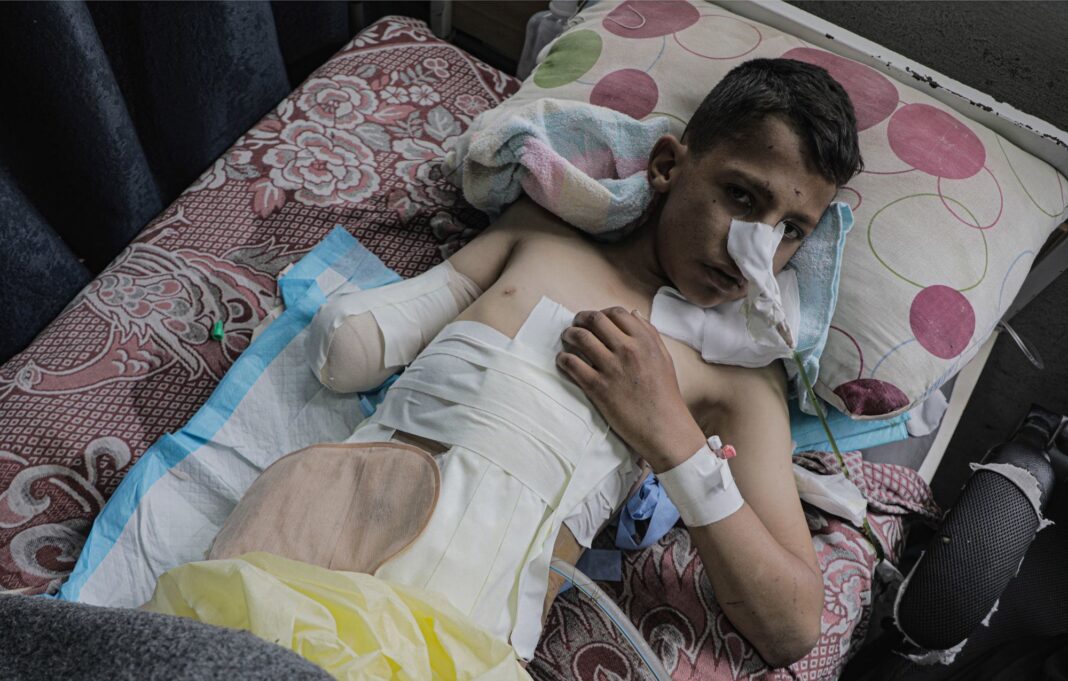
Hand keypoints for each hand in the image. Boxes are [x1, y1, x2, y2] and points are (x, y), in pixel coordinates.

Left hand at [556, 307, 706, 470]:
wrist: (664, 428)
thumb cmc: (665, 395)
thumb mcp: (664, 358)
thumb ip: (650, 334)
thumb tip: (634, 313)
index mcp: (644, 341)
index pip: (616, 313)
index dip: (602, 312)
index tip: (596, 320)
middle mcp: (627, 349)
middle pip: (595, 320)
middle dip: (581, 319)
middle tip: (576, 325)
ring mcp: (611, 367)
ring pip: (580, 337)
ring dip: (569, 334)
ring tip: (567, 338)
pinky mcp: (598, 387)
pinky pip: (572, 363)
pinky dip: (563, 359)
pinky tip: (563, 361)